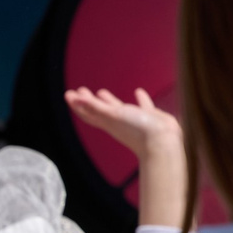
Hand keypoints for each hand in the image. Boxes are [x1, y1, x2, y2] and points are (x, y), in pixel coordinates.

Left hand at [64, 88, 183, 159]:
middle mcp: (118, 122)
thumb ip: (95, 107)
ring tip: (102, 91)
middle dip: (89, 101)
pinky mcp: (149, 117)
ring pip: (118, 109)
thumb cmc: (138, 131)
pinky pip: (142, 106)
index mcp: (108, 122)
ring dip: (109, 100)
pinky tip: (138, 92)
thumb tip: (75, 99)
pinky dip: (140, 99)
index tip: (69, 94)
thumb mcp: (114, 116)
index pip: (87, 113)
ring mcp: (134, 120)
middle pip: (98, 111)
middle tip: (81, 90)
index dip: (77, 105)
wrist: (163, 142)